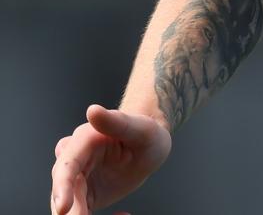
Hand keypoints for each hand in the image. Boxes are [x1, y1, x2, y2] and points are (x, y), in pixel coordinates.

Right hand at [50, 105, 171, 214]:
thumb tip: (92, 110)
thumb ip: (117, 121)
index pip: (66, 166)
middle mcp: (74, 161)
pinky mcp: (84, 196)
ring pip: (69, 205)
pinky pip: (81, 213)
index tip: (62, 208)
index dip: (62, 187)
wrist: (149, 147)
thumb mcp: (140, 128)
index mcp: (83, 141)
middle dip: (70, 211)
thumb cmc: (146, 133)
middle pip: (62, 191)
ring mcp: (77, 180)